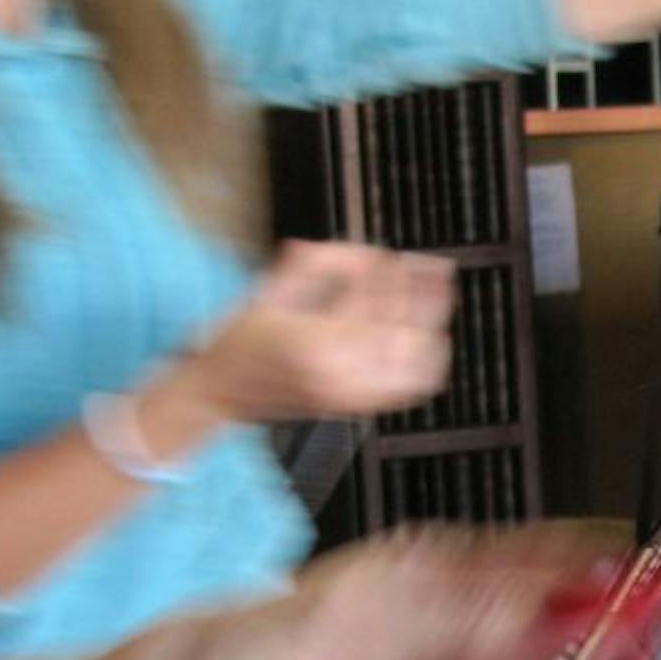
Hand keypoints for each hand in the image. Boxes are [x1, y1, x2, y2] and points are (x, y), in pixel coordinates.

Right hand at [182, 240, 457, 423]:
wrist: (220, 393)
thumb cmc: (238, 343)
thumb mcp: (267, 292)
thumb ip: (314, 266)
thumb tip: (360, 251)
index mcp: (311, 340)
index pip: (368, 301)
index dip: (388, 275)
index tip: (395, 256)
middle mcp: (337, 372)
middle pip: (401, 329)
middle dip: (423, 296)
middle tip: (435, 270)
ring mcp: (351, 395)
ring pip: (414, 363)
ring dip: (432, 327)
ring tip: (440, 299)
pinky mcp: (357, 408)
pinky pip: (408, 389)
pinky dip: (427, 363)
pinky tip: (433, 340)